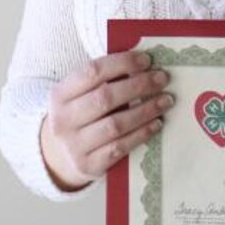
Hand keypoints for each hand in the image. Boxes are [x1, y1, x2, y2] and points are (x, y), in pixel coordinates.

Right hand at [40, 50, 173, 190]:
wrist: (59, 159)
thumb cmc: (79, 118)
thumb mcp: (80, 96)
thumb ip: (104, 80)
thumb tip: (143, 64)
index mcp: (60, 95)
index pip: (92, 72)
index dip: (122, 63)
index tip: (146, 59)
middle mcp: (63, 120)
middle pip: (105, 98)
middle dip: (138, 85)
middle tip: (162, 78)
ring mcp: (74, 145)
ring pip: (115, 124)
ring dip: (145, 110)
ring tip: (166, 100)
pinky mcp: (88, 165)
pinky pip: (120, 147)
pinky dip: (142, 133)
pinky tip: (157, 123)